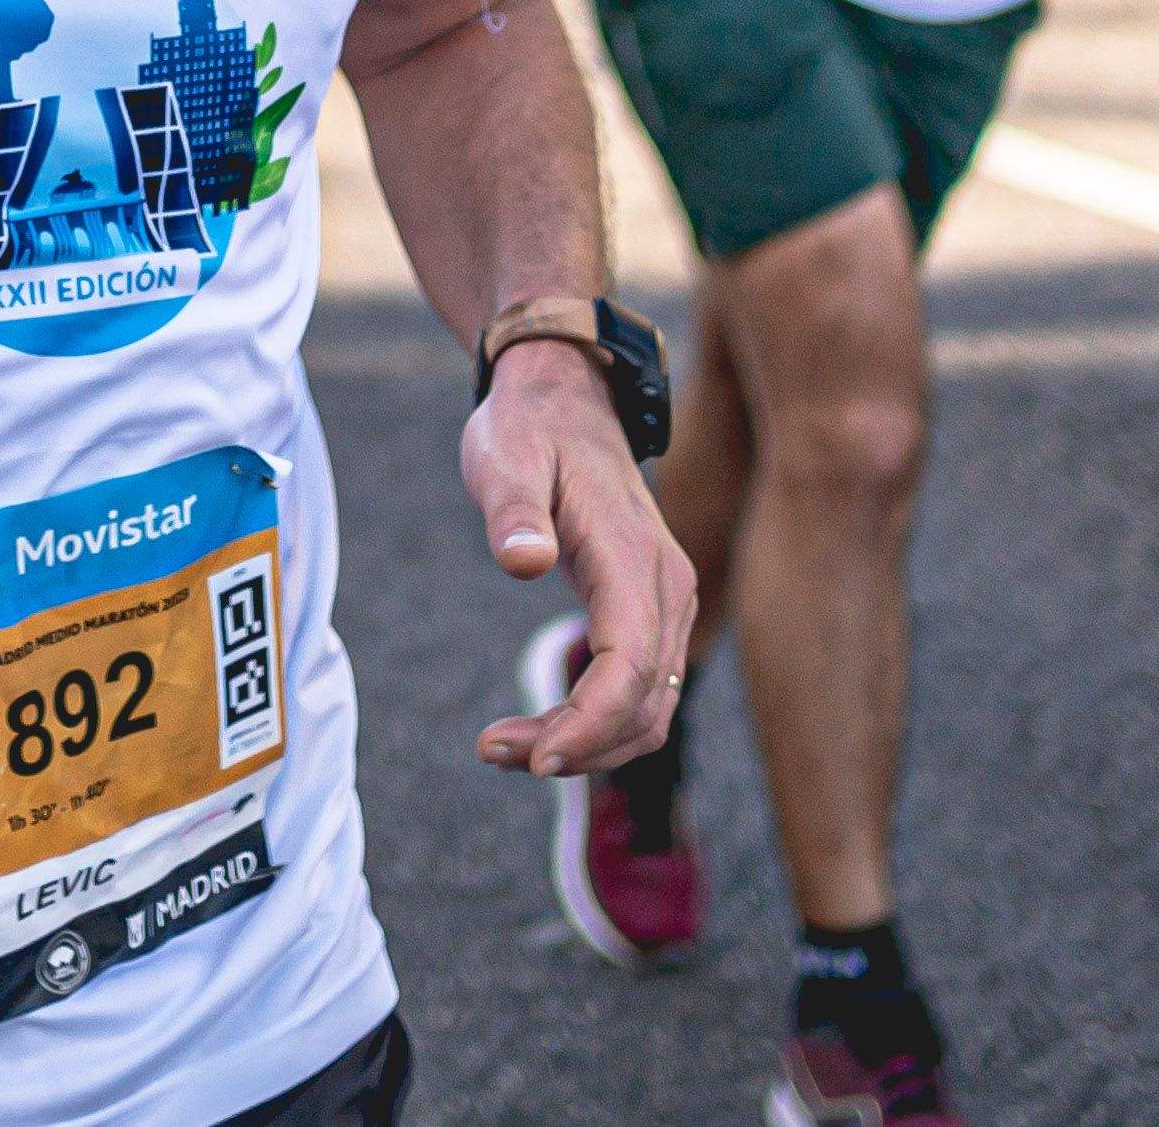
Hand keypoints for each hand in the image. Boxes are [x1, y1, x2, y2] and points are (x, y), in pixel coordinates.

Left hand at [465, 339, 692, 774]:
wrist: (565, 398)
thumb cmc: (529, 429)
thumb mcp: (505, 457)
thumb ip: (513, 508)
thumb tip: (522, 560)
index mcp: (635, 558)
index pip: (630, 667)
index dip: (589, 724)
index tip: (534, 759)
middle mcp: (667, 588)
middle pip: (643, 704)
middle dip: (577, 746)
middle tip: (491, 751)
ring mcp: (666, 603)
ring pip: (648, 710)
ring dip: (586, 745)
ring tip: (501, 747)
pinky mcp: (651, 612)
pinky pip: (639, 691)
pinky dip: (596, 725)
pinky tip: (540, 729)